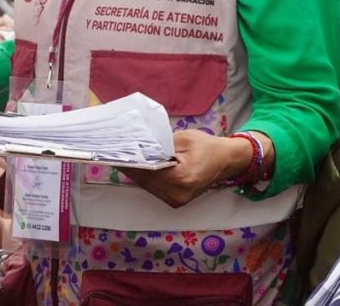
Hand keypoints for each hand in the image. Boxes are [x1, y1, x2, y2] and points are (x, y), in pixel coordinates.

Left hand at [119, 130, 251, 207]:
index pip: (146, 169)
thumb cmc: (207, 147)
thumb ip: (159, 145)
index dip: (130, 160)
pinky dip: (144, 176)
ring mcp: (176, 200)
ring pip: (146, 184)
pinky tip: (136, 164)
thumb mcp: (182, 138)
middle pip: (143, 179)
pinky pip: (153, 187)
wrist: (227, 161)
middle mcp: (177, 194)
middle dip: (128, 164)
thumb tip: (136, 146)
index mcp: (181, 179)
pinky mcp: (175, 200)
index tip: (114, 150)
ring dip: (134, 171)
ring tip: (120, 155)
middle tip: (112, 150)